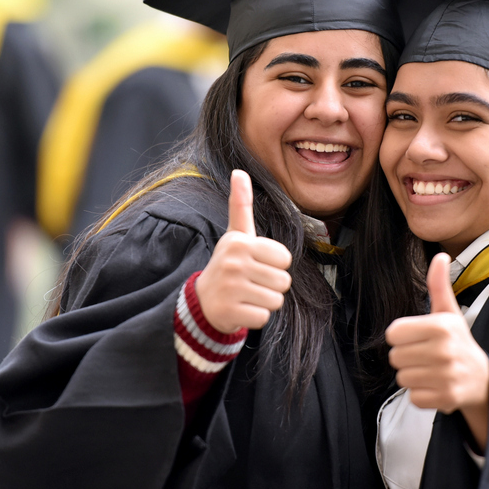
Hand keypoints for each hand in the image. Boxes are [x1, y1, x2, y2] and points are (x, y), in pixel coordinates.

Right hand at [194, 170, 292, 333]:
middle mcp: (233, 263)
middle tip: (251, 283)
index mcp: (239, 242)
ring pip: (276, 300)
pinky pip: (264, 317)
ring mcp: (230, 289)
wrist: (202, 301)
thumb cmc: (228, 264)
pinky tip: (241, 308)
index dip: (275, 264)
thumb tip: (239, 171)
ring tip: (247, 295)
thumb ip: (241, 205)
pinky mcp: (230, 312)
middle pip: (284, 281)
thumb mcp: (235, 235)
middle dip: (271, 285)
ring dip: (264, 301)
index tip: (256, 264)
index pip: (285, 258)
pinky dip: (255, 317)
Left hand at [386, 252, 488, 446]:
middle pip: (394, 357)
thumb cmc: (458, 342)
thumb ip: (439, 285)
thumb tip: (441, 255)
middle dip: (407, 357)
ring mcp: (446, 376)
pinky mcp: (446, 398)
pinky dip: (421, 394)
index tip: (419, 338)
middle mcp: (444, 350)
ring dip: (413, 376)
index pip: (393, 333)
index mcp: (441, 326)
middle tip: (426, 356)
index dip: (402, 337)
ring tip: (431, 370)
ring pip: (402, 378)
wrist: (482, 380)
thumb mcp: (449, 312)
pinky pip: (413, 397)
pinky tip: (436, 385)